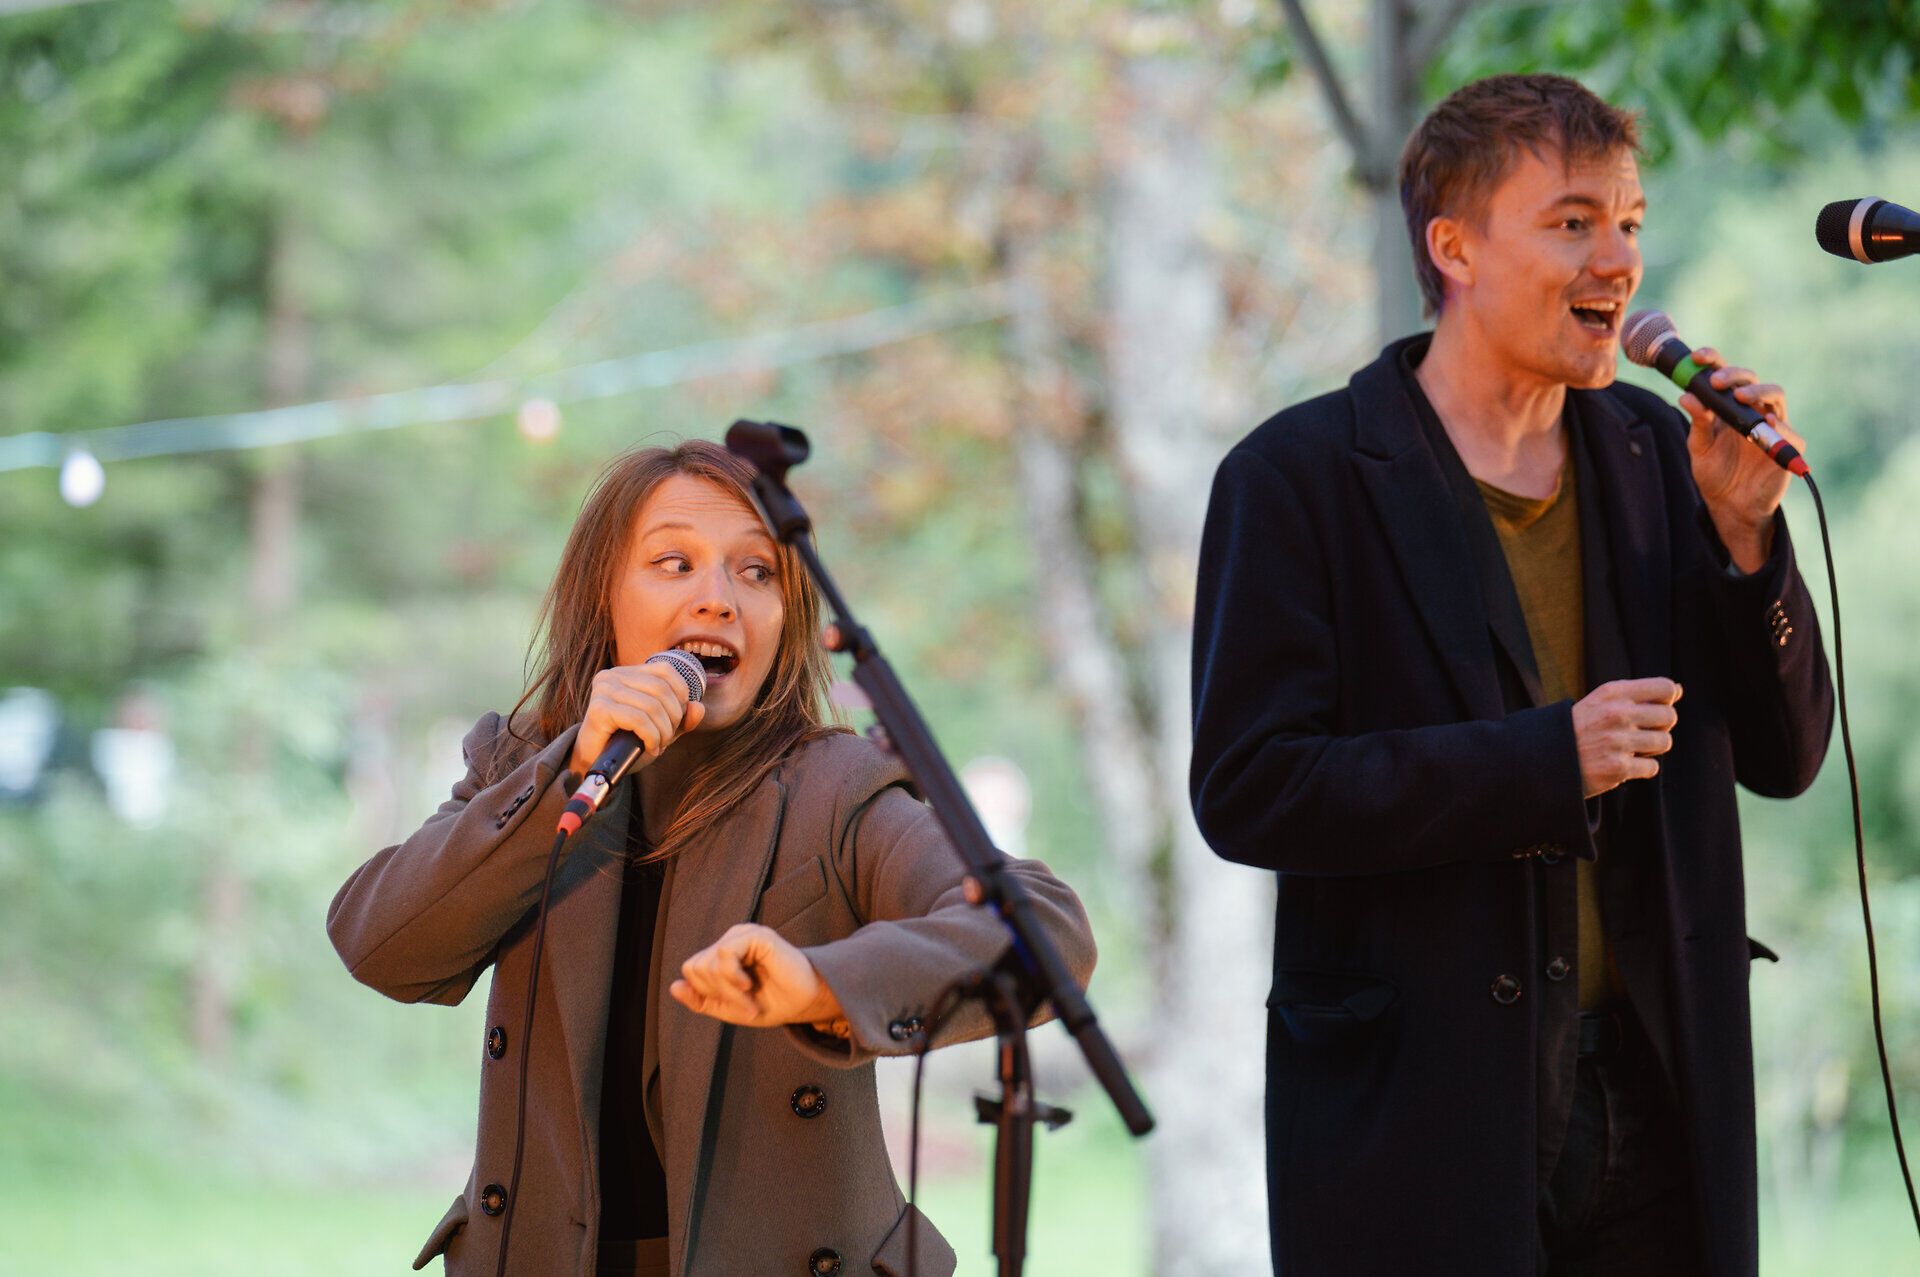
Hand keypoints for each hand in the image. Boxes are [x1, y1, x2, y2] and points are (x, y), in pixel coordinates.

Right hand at [568, 662, 705, 776]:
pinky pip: (638, 719)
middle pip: (661, 689)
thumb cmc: (627, 743)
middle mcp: (613, 675)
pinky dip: (651, 737)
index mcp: (627, 673)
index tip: (677, 720)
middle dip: (673, 718)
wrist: (595, 763)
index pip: (666, 670)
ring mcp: (603, 690)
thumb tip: (698, 708)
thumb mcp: (661, 729)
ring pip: (652, 706)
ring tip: (658, 745)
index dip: (681, 695)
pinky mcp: (598, 709)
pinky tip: (650, 748)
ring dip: (663, 732)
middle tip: (667, 738)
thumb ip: (682, 718)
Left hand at [669, 923, 844, 1028]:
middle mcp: (730, 940)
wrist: (806, 1002)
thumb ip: (701, 1000)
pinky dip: (733, 977)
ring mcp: (743, 935)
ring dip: (729, 991)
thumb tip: (673, 987)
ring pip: (708, 963)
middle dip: (719, 994)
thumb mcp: (729, 1008)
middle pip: (696, 968)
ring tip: (750, 998)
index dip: (707, 993)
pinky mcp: (756, 935)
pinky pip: (725, 954)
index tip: (733, 1006)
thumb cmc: (773, 1002)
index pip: (691, 970)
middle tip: (745, 1005)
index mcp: (722, 954)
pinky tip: (749, 984)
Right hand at [1572, 677, 1681, 797]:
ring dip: (1651, 748)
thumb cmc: (1578, 728)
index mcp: (1612, 693)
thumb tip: (1678, 691)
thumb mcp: (1599, 701)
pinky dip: (1641, 769)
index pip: (1665, 688)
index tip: (1654, 707)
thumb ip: (1636, 694)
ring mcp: (1617, 741)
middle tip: (1640, 732)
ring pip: (1664, 742)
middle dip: (1660, 726)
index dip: (1667, 699)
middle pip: (1669, 716)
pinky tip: (1622, 764)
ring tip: (1630, 749)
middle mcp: (1616, 714)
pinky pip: (1652, 767)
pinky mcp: (1617, 768)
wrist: (1544, 758)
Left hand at [1677, 347, 1803, 571]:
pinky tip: (1766, 422)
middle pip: (1750, 380)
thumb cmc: (1715, 473)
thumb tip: (1687, 397)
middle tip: (1716, 380)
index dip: (1714, 361)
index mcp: (1728, 406)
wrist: (1729, 505)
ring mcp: (1773, 425)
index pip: (1724, 376)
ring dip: (1759, 392)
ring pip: (1775, 395)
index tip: (1698, 356)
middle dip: (1734, 374)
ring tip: (1741, 396)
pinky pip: (1789, 431)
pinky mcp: (1788, 445)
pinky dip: (1779, 425)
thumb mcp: (1699, 448)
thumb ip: (1697, 424)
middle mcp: (1753, 410)